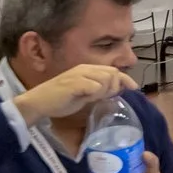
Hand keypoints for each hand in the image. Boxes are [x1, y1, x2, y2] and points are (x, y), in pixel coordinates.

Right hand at [12, 61, 133, 124]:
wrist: (39, 102)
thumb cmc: (60, 100)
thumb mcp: (84, 94)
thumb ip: (99, 91)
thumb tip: (117, 90)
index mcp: (87, 69)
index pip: (113, 71)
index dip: (125, 79)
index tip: (134, 88)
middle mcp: (84, 69)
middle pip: (112, 73)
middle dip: (114, 87)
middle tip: (104, 97)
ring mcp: (79, 75)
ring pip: (106, 80)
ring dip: (105, 91)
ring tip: (92, 98)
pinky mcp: (75, 83)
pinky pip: (95, 87)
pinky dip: (96, 94)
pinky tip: (87, 98)